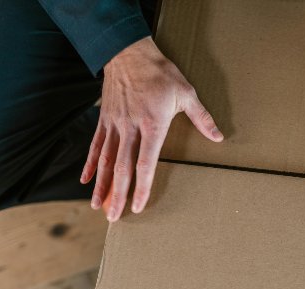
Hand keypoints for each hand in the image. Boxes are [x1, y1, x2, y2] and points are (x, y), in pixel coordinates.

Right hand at [80, 36, 223, 221]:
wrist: (129, 52)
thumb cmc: (161, 73)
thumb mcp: (187, 93)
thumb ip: (201, 118)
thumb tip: (218, 137)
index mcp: (152, 125)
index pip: (146, 164)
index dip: (142, 187)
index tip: (139, 206)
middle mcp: (130, 129)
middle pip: (123, 168)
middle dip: (119, 195)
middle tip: (115, 218)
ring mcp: (115, 125)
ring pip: (106, 161)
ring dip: (102, 186)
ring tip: (98, 207)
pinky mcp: (105, 119)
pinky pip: (96, 146)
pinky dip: (91, 164)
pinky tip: (86, 180)